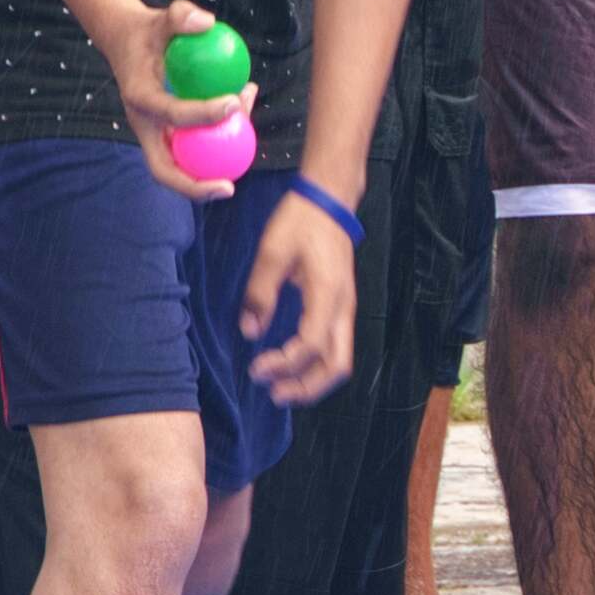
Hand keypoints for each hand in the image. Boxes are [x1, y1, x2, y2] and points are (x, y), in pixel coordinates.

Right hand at [101, 0, 251, 177]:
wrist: (128, 42)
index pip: (172, 115)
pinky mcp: (167, 135)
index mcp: (140, 99)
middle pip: (165, 168)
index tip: (233, 104)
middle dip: (194, 186)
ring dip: (214, 166)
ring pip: (182, 165)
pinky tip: (245, 114)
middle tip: (228, 187)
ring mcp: (155, 134)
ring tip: (248, 139)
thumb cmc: (149, 32)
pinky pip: (194, 149)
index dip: (202, 115)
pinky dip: (219, 140)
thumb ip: (181, 15)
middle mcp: (145, 125)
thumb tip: (207, 22)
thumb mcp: (162, 17)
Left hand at [235, 188, 356, 402]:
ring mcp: (345, 309)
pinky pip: (335, 347)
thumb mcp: (272, 252)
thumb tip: (249, 331)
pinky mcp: (340, 307)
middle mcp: (343, 308)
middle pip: (337, 365)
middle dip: (307, 386)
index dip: (284, 363)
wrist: (329, 202)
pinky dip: (316, 364)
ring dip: (313, 380)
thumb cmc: (300, 222)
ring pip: (340, 360)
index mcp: (328, 294)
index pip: (310, 344)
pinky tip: (292, 366)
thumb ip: (260, 294)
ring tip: (281, 387)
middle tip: (273, 392)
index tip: (256, 366)